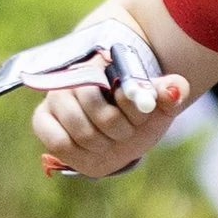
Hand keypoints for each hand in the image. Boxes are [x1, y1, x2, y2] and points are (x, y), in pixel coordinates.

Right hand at [30, 72, 189, 177]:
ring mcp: (56, 98)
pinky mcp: (43, 120)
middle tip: (125, 132)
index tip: (141, 116)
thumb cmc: (137, 114)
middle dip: (120, 131)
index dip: (134, 111)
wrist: (117, 131)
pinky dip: (77, 151)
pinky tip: (88, 148)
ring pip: (81, 131)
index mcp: (105, 65)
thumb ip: (170, 93)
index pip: (119, 90)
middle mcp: (75, 76)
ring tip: (108, 141)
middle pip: (101, 114)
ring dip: (102, 144)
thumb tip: (174, 88)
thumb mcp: (158, 105)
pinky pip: (57, 140)